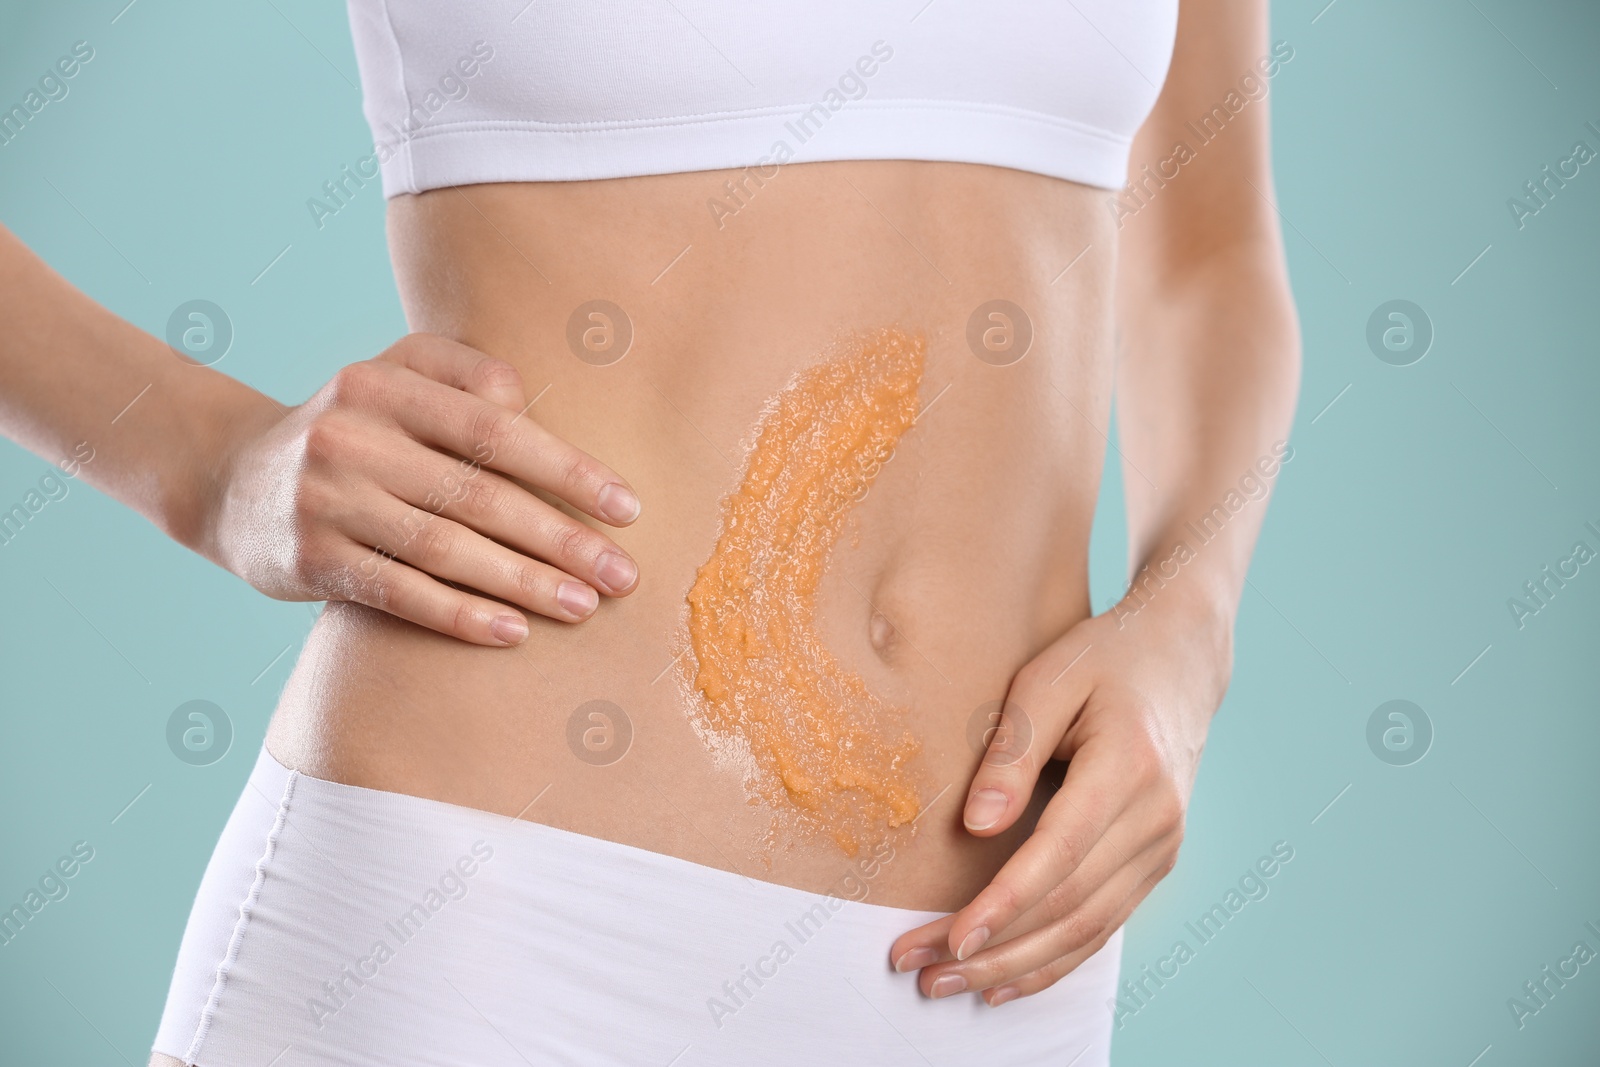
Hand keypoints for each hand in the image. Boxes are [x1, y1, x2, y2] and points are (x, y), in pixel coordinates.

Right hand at [201, 333, 640, 644]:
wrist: (232, 479)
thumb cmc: (352, 429)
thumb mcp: (397, 379)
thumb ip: (466, 379)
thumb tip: (534, 409)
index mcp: (385, 382)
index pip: (496, 430)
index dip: (568, 471)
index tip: (627, 509)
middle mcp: (351, 436)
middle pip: (479, 494)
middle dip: (560, 539)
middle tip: (622, 575)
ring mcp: (325, 499)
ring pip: (445, 548)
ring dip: (523, 582)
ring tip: (583, 606)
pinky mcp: (309, 559)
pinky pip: (401, 592)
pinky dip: (460, 615)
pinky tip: (513, 632)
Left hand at [889, 590, 1232, 1004]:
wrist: (1180, 659)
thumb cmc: (1103, 659)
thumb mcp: (1047, 680)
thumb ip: (1012, 753)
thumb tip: (976, 827)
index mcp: (1129, 768)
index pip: (1061, 855)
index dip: (1005, 903)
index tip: (952, 938)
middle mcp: (1156, 820)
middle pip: (1069, 907)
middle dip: (992, 949)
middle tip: (921, 972)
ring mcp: (1163, 848)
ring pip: (1086, 931)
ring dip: (1015, 968)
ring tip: (945, 986)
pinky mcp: (1156, 863)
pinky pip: (1103, 927)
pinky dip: (1054, 962)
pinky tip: (1004, 983)